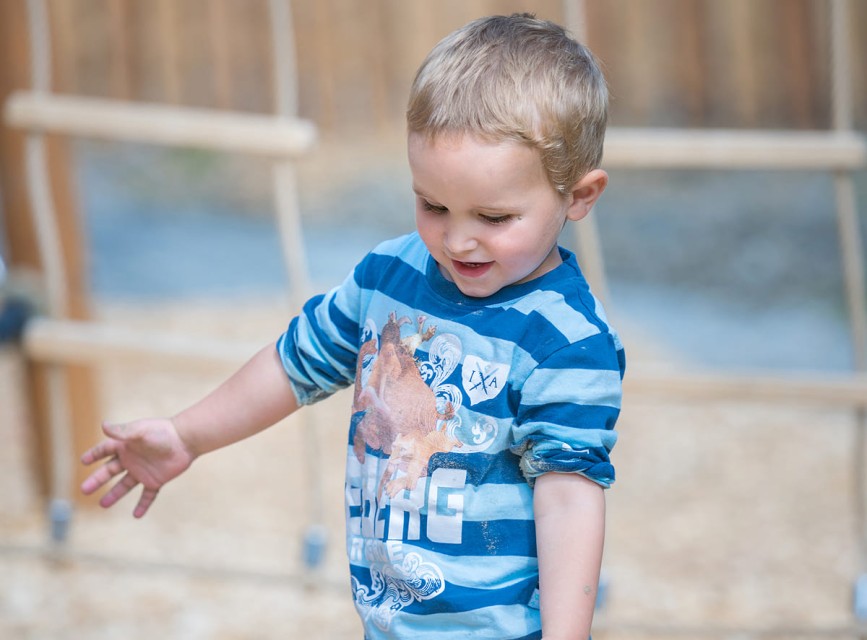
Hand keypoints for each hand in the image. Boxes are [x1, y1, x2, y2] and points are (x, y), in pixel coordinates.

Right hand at [80, 418, 195, 517]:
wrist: (186, 440)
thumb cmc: (162, 432)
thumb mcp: (140, 431)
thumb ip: (123, 432)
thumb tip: (103, 425)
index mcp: (126, 445)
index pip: (105, 450)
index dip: (94, 455)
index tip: (84, 461)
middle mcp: (132, 459)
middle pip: (110, 471)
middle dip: (97, 480)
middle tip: (84, 490)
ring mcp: (143, 471)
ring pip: (125, 485)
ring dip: (114, 495)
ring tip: (102, 505)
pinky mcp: (156, 480)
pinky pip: (148, 495)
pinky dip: (143, 505)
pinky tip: (136, 516)